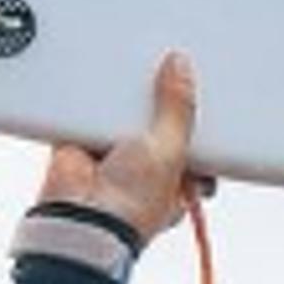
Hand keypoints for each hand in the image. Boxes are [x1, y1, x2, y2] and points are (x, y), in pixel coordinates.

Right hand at [38, 52, 204, 246]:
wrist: (81, 214)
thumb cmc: (129, 206)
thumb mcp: (170, 150)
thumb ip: (178, 110)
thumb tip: (182, 69)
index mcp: (176, 181)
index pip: (195, 144)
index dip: (198, 119)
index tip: (202, 88)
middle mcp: (146, 170)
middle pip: (159, 122)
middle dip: (160, 100)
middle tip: (168, 70)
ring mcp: (115, 156)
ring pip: (126, 114)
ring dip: (127, 98)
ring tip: (137, 74)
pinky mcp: (85, 143)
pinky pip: (93, 111)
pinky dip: (98, 99)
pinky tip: (107, 83)